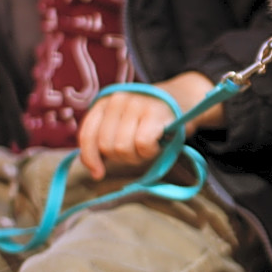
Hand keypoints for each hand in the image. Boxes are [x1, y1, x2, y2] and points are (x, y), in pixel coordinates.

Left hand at [77, 71, 224, 179]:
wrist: (183, 98)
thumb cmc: (151, 117)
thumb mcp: (123, 121)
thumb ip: (107, 137)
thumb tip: (94, 168)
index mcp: (104, 102)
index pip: (88, 134)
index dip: (90, 158)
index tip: (98, 173)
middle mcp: (117, 99)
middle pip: (106, 145)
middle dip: (122, 157)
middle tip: (138, 152)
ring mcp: (135, 104)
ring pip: (122, 147)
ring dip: (137, 155)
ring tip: (148, 147)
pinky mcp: (153, 112)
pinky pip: (142, 144)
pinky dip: (149, 151)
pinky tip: (156, 144)